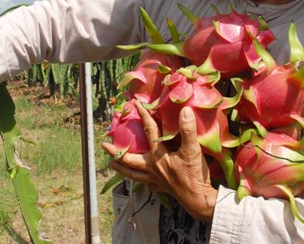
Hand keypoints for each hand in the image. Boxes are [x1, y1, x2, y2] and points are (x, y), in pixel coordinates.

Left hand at [102, 101, 217, 221]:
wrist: (199, 200)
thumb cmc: (195, 175)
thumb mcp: (193, 150)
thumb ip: (188, 130)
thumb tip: (184, 111)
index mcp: (158, 157)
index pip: (149, 131)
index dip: (143, 116)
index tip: (136, 104)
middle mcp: (152, 168)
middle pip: (129, 160)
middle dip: (116, 152)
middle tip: (104, 146)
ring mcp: (156, 179)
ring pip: (133, 174)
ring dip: (122, 168)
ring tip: (112, 164)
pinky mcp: (162, 188)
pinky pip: (148, 184)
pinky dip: (142, 182)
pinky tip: (142, 181)